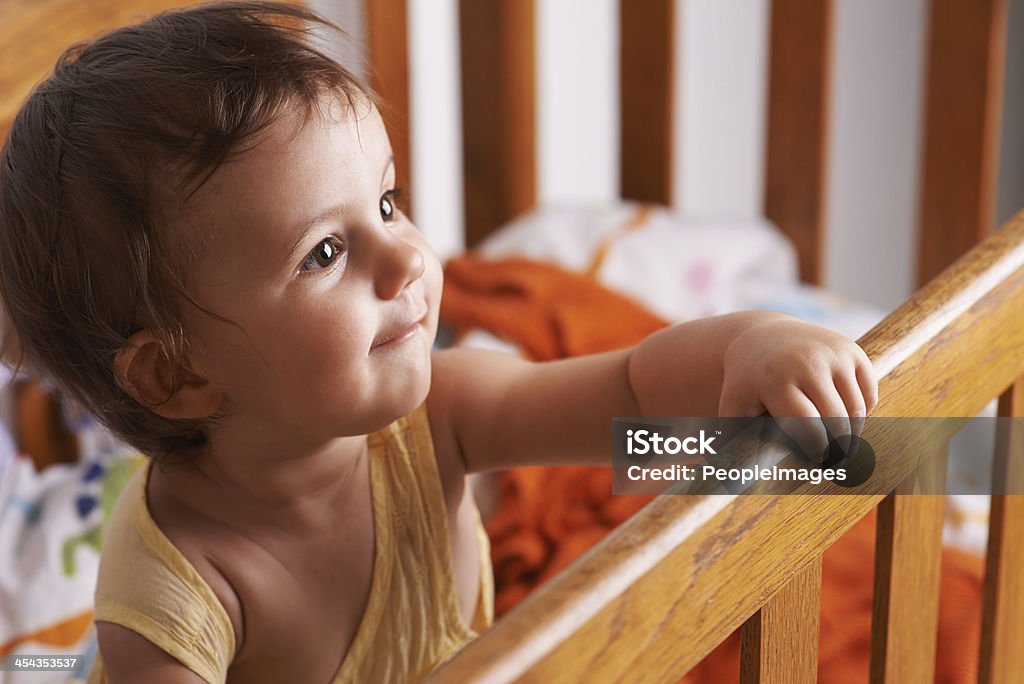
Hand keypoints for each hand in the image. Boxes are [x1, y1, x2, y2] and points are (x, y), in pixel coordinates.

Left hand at [718, 315, 877, 461]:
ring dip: (851, 433)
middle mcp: (807, 362)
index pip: (808, 426)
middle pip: (837, 420)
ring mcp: (833, 354)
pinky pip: (868, 394)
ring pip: (856, 410)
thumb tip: (733, 482)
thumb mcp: (734, 407)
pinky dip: (862, 411)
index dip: (816, 451)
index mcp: (776, 379)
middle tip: (835, 463)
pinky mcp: (852, 351)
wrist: (764, 336)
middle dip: (838, 448)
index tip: (816, 463)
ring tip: (839, 444)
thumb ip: (735, 442)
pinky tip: (844, 416)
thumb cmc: (748, 383)